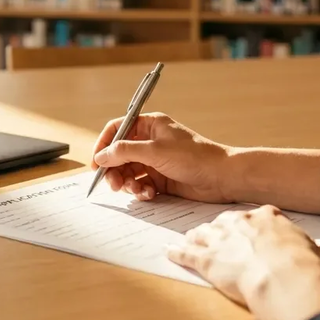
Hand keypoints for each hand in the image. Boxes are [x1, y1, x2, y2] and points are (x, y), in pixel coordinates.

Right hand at [91, 112, 233, 202]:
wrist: (222, 177)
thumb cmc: (194, 156)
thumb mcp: (155, 151)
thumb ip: (125, 152)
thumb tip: (101, 156)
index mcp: (149, 125)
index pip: (118, 129)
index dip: (104, 144)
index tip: (96, 163)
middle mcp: (150, 141)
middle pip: (119, 154)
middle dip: (114, 169)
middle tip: (114, 184)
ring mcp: (156, 160)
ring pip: (129, 171)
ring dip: (128, 182)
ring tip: (136, 189)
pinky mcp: (161, 178)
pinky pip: (141, 183)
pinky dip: (140, 190)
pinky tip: (149, 193)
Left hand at [166, 206, 319, 319]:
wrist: (282, 275)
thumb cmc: (300, 264)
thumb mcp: (305, 246)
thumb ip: (296, 243)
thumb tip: (301, 250)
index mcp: (265, 217)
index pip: (254, 215)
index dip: (249, 223)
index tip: (248, 226)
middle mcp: (239, 224)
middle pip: (223, 222)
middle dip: (218, 228)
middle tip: (215, 233)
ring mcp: (221, 240)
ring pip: (202, 235)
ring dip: (196, 237)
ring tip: (191, 238)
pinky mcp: (206, 260)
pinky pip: (187, 255)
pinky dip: (177, 254)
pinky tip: (170, 252)